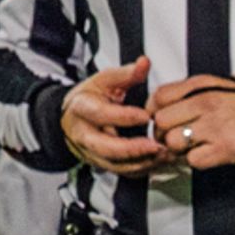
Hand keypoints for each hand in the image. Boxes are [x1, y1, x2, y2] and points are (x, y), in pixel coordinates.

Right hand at [62, 57, 166, 174]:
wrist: (71, 118)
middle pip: (105, 147)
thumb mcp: (104, 80)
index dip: (124, 117)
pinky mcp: (101, 164)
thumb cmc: (89, 98)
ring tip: (163, 154)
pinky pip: (121, 172)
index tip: (145, 116)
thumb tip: (144, 63)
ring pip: (114, 164)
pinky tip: (158, 162)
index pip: (101, 115)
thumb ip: (126, 74)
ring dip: (140, 162)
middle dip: (132, 149)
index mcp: (82, 109)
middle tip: (156, 146)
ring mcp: (91, 152)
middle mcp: (84, 134)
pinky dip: (141, 169)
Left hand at [147, 76, 234, 171]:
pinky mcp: (225, 149)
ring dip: (178, 149)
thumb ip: (187, 92)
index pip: (158, 98)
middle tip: (174, 137)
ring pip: (174, 142)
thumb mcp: (216, 85)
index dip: (154, 111)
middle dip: (163, 132)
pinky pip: (193, 160)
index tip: (161, 120)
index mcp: (201, 88)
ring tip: (190, 147)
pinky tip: (205, 154)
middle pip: (161, 122)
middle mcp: (205, 105)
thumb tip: (159, 103)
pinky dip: (195, 160)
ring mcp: (214, 128)